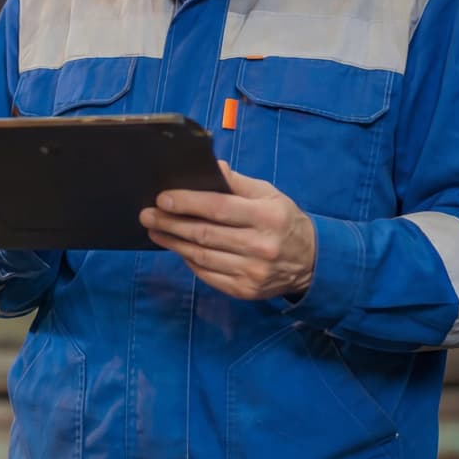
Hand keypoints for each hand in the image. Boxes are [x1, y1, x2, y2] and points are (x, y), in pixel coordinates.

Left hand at [140, 161, 317, 299]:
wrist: (311, 262)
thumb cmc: (284, 221)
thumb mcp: (269, 195)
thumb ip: (238, 183)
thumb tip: (210, 167)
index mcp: (267, 217)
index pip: (219, 208)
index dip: (187, 203)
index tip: (162, 198)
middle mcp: (261, 246)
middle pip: (205, 235)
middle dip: (171, 223)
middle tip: (147, 215)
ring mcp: (253, 273)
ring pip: (202, 257)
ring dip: (174, 243)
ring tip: (155, 231)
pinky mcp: (245, 291)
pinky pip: (208, 275)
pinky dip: (190, 261)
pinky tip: (178, 249)